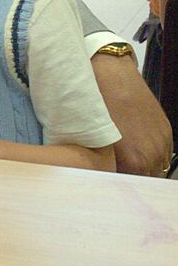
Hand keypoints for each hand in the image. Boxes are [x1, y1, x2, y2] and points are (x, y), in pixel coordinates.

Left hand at [90, 53, 171, 175]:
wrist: (113, 80)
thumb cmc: (98, 109)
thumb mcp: (98, 143)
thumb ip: (107, 164)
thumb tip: (106, 175)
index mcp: (133, 163)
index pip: (128, 185)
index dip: (116, 182)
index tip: (107, 177)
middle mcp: (152, 157)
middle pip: (145, 180)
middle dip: (131, 176)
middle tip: (116, 168)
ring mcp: (162, 145)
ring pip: (156, 169)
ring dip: (145, 167)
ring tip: (127, 157)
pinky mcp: (167, 133)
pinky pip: (164, 154)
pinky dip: (153, 154)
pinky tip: (138, 146)